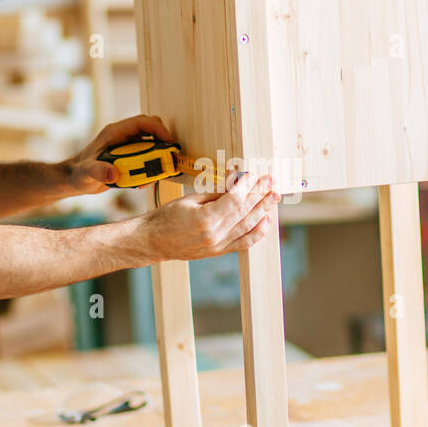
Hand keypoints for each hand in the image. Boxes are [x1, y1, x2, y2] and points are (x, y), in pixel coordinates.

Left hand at [66, 114, 175, 194]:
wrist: (77, 179)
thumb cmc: (79, 173)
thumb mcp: (86, 173)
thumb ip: (98, 172)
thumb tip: (113, 173)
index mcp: (115, 132)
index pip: (143, 122)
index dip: (159, 129)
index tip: (170, 143)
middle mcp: (125, 136)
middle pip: (152, 130)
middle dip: (164, 144)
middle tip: (168, 161)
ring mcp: (129, 146)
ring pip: (154, 145)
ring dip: (158, 159)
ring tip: (151, 177)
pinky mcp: (132, 157)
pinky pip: (149, 158)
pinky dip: (151, 170)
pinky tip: (142, 183)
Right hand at [140, 171, 280, 260]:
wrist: (153, 242)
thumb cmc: (166, 218)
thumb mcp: (190, 200)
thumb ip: (216, 194)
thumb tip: (237, 184)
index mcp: (205, 219)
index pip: (235, 199)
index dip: (247, 185)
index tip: (254, 175)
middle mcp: (215, 235)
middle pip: (245, 211)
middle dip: (260, 194)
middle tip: (271, 182)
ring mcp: (218, 245)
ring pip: (248, 226)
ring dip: (263, 210)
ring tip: (273, 197)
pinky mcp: (219, 251)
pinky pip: (244, 242)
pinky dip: (258, 232)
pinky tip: (266, 220)